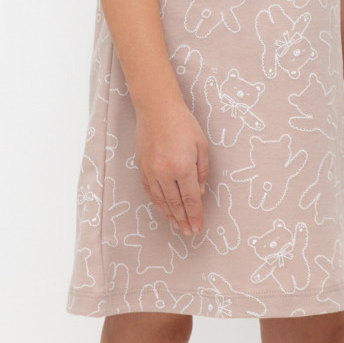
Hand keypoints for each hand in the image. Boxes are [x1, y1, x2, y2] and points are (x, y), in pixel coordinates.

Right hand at [134, 100, 209, 235]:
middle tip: (189, 232)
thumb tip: (199, 193)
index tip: (198, 227)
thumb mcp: (201, 145)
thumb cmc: (183, 124)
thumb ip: (201, 171)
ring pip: (161, 200)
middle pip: (175, 204)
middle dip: (184, 220)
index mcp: (182, 168)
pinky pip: (150, 191)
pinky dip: (157, 203)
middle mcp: (165, 173)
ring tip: (178, 225)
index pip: (190, 200)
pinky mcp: (142, 167)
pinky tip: (163, 209)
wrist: (157, 109)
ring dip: (170, 215)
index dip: (195, 216)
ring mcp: (151, 171)